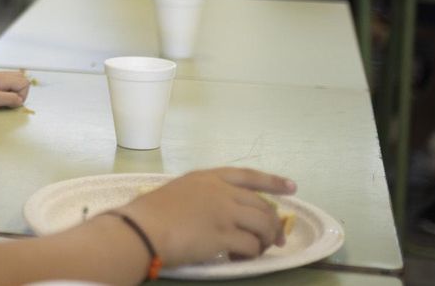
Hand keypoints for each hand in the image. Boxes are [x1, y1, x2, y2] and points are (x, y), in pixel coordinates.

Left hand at [0, 68, 29, 109]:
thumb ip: (7, 98)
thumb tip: (19, 101)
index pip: (23, 82)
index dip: (22, 95)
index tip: (11, 105)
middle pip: (18, 80)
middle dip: (18, 94)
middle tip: (7, 105)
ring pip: (8, 83)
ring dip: (9, 95)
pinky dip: (0, 94)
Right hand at [120, 167, 295, 266]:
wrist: (142, 229)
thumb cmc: (150, 212)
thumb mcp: (179, 191)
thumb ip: (203, 197)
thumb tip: (221, 216)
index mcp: (208, 178)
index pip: (248, 176)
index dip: (273, 182)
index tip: (292, 188)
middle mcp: (221, 192)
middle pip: (262, 205)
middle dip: (274, 224)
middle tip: (275, 240)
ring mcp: (225, 212)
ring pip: (263, 224)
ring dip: (265, 241)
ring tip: (255, 251)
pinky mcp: (224, 235)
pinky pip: (251, 245)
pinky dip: (250, 254)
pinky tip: (238, 258)